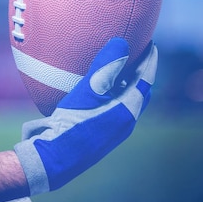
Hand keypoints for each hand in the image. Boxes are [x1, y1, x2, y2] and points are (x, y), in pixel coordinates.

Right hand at [14, 37, 156, 193]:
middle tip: (137, 54)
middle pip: (138, 93)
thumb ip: (106, 66)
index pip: (145, 81)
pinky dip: (109, 93)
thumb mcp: (88, 91)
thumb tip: (122, 43)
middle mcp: (123, 122)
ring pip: (124, 101)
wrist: (51, 159)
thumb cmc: (71, 124)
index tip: (151, 44)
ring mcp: (110, 129)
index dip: (149, 61)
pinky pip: (109, 107)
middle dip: (140, 72)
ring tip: (117, 67)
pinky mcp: (96, 132)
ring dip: (124, 83)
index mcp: (127, 112)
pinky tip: (94, 88)